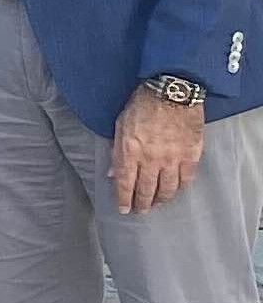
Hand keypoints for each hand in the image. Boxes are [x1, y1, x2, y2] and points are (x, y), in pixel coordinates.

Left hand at [110, 90, 204, 212]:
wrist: (171, 92)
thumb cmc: (142, 104)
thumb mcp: (120, 124)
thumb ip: (116, 151)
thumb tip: (112, 173)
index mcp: (130, 151)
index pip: (125, 183)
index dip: (124, 199)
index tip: (123, 209)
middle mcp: (151, 159)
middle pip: (146, 189)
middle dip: (142, 203)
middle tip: (140, 211)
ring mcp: (172, 159)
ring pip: (167, 188)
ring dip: (161, 199)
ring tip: (157, 204)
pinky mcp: (190, 155)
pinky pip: (186, 178)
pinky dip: (180, 187)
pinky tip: (176, 189)